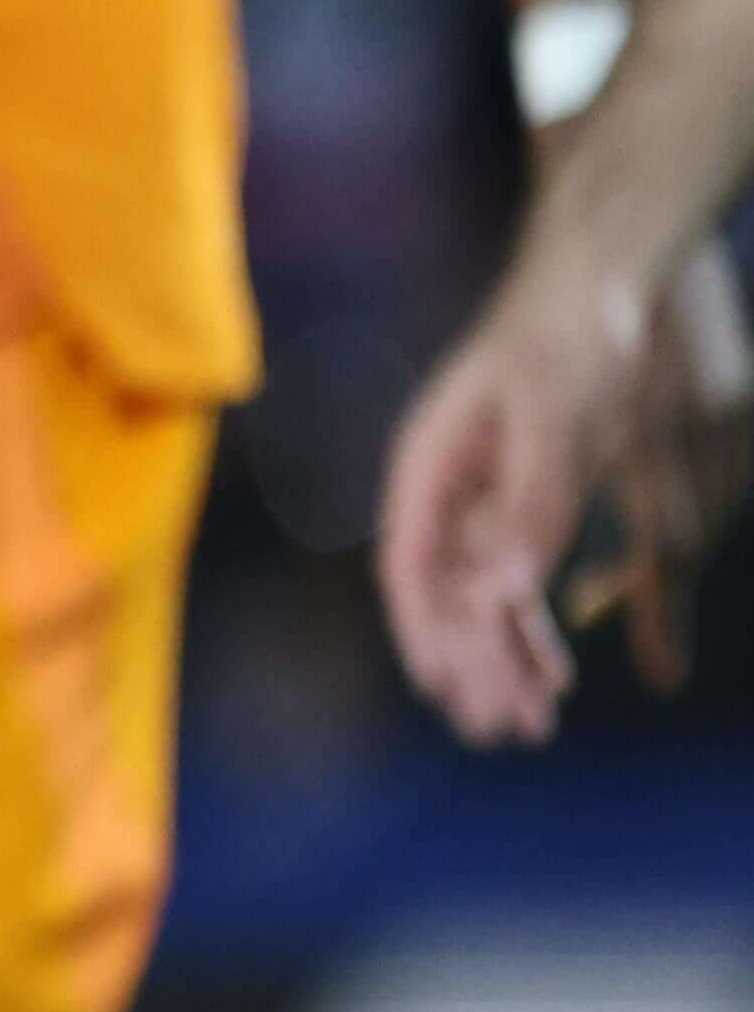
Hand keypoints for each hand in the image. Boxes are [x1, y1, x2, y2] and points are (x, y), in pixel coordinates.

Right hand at [379, 234, 744, 744]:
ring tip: (533, 722)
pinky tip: (555, 667)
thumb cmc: (568, 334)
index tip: (442, 690)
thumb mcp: (556, 418)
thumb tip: (499, 594)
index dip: (423, 629)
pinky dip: (534, 625)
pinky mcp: (524, 495)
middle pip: (449, 593)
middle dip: (474, 663)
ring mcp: (483, 493)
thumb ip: (532, 504)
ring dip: (506, 656)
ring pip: (485, 593)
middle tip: (504, 732)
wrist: (601, 279)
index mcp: (430, 462)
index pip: (411, 565)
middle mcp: (447, 486)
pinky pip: (519, 576)